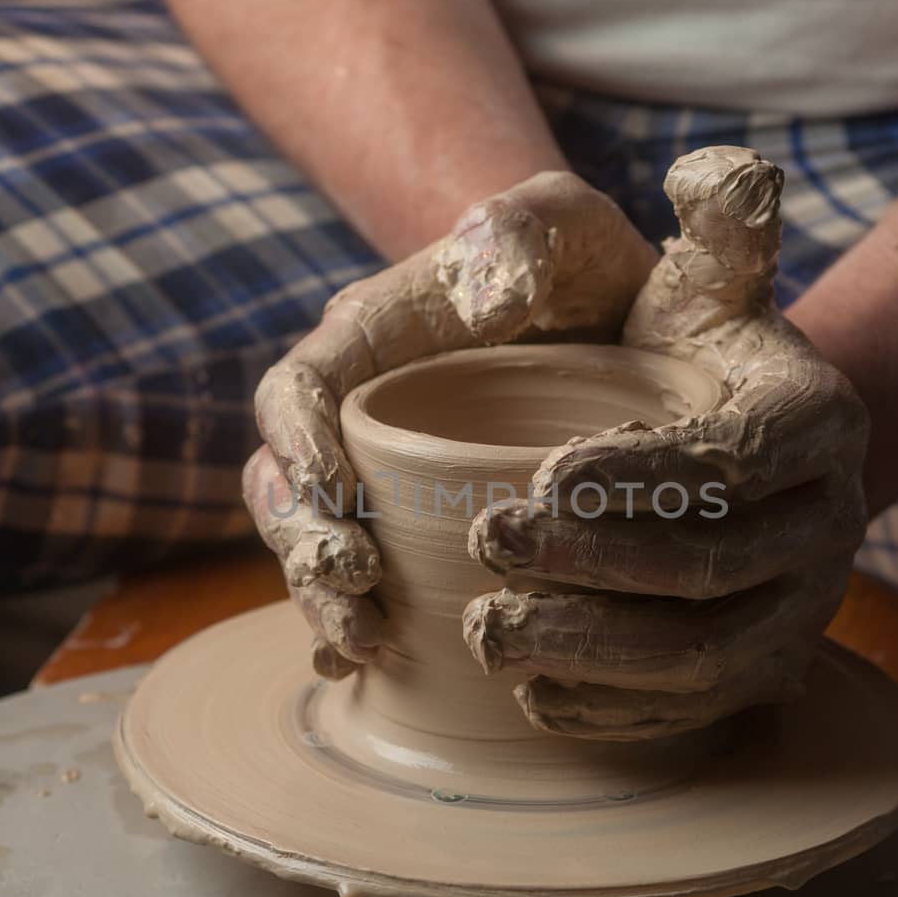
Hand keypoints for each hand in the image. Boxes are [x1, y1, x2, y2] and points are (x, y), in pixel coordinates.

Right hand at [245, 171, 656, 675]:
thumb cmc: (584, 262)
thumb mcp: (570, 223)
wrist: (612, 314)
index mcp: (371, 335)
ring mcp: (380, 474)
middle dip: (304, 542)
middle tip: (354, 590)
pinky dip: (355, 625)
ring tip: (367, 645)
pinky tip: (372, 673)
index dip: (298, 442)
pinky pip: (364, 580)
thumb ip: (525, 228)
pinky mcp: (412, 523)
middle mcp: (358, 411)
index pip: (297, 387)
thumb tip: (483, 294)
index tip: (336, 495)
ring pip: (316, 541)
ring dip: (325, 597)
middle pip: (285, 482)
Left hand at [464, 147, 869, 739]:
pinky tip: (534, 699)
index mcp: (819, 422)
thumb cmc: (695, 353)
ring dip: (591, 651)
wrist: (730, 443)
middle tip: (488, 543)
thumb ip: (718, 224)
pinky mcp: (763, 672)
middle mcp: (830, 525)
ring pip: (702, 655)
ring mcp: (802, 611)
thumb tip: (717, 173)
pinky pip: (694, 711)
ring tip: (488, 632)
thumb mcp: (705, 280)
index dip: (638, 478)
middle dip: (593, 565)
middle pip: (712, 568)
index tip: (535, 475)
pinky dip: (614, 712)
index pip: (730, 460)